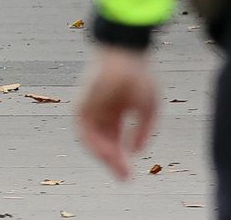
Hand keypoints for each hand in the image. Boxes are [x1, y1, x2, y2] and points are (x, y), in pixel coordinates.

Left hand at [76, 46, 157, 179]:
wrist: (124, 52)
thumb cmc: (139, 75)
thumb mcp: (148, 107)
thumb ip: (142, 130)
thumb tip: (135, 152)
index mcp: (117, 110)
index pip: (116, 140)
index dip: (123, 157)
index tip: (130, 174)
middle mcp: (102, 111)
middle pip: (104, 143)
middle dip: (114, 162)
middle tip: (125, 178)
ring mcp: (91, 108)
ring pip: (93, 140)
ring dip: (105, 157)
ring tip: (119, 169)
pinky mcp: (82, 105)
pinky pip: (85, 131)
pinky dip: (95, 144)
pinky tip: (108, 155)